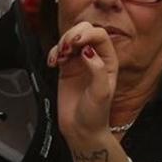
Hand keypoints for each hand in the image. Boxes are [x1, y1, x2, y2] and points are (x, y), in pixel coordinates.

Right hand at [48, 21, 117, 143]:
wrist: (81, 130)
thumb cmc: (96, 114)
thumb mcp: (101, 92)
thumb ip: (97, 69)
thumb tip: (88, 51)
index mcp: (108, 61)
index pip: (100, 36)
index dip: (88, 34)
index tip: (77, 42)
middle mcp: (95, 58)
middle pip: (84, 31)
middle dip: (72, 35)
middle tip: (66, 47)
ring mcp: (79, 62)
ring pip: (70, 38)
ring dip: (61, 42)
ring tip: (59, 57)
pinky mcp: (66, 68)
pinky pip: (58, 51)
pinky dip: (53, 52)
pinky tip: (53, 62)